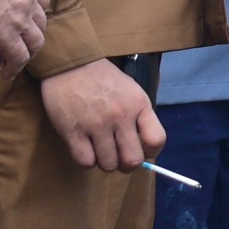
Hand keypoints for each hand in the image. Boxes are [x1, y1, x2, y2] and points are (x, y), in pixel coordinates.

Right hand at [0, 0, 49, 103]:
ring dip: (26, 53)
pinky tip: (6, 74)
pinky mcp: (6, 35)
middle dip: (31, 35)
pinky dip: (14, 68)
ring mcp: (20, 17)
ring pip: (35, 42)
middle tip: (21, 45)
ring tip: (16, 63)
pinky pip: (19, 56)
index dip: (34, 12)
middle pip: (39, 22)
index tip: (26, 20)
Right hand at [40, 59, 167, 171]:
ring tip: (100, 149)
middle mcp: (120, 116)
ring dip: (105, 162)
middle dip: (127, 165)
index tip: (142, 150)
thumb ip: (139, 116)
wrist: (71, 64)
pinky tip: (85, 148)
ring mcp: (96, 125)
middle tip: (119, 157)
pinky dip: (86, 160)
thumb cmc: (103, 79)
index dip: (151, 151)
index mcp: (138, 105)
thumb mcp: (131, 91)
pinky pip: (85, 162)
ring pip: (108, 165)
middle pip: (132, 160)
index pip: (157, 139)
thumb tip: (144, 147)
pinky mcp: (73, 131)